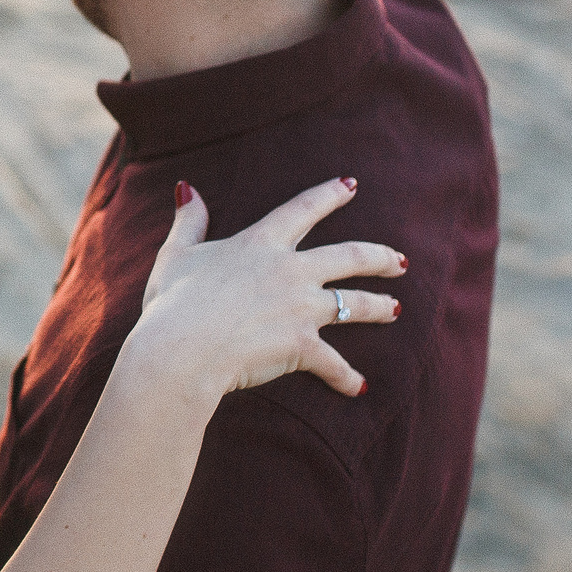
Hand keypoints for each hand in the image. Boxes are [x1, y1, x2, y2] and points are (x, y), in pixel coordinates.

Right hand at [123, 178, 402, 407]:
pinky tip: (358, 386)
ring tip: (395, 309)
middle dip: (379, 257)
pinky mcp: (303, 346)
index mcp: (260, 243)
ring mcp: (301, 308)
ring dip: (380, 306)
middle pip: (350, 256)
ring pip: (355, 303)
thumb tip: (186, 188)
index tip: (352, 184)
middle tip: (399, 260)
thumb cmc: (172, 303)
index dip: (330, 194)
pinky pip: (334, 364)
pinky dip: (347, 377)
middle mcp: (290, 270)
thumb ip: (189, 221)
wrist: (180, 350)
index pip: (303, 209)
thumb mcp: (177, 255)